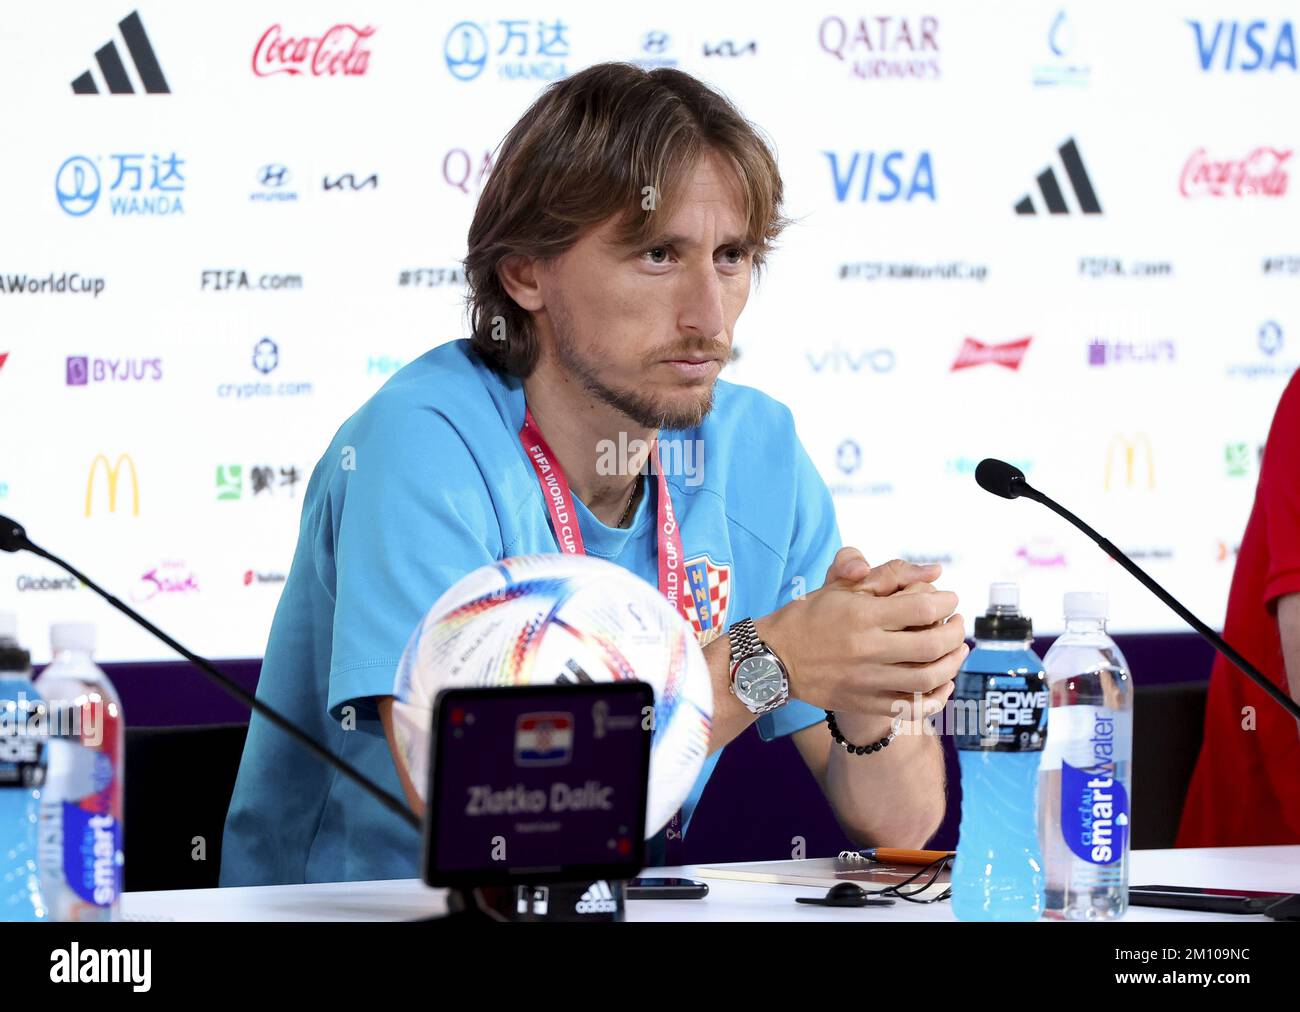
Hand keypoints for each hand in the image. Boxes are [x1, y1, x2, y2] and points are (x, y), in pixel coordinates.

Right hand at [760, 548, 966, 721]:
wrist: (775, 658)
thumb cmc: (811, 615)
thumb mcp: (841, 585)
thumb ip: (888, 574)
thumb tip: (935, 572)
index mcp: (861, 615)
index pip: (922, 609)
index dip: (946, 603)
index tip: (950, 599)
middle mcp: (866, 649)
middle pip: (932, 645)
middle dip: (955, 632)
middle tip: (957, 623)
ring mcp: (866, 680)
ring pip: (927, 678)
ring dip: (953, 664)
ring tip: (957, 650)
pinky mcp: (864, 702)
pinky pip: (912, 707)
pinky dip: (936, 698)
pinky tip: (943, 683)